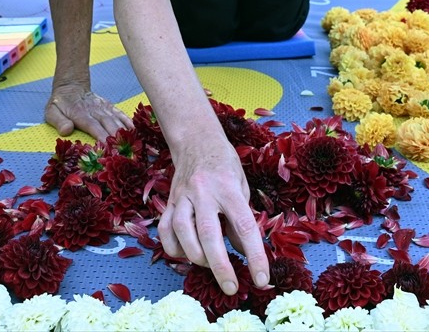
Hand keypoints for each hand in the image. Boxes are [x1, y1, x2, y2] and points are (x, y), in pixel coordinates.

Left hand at [45, 83, 132, 142]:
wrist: (71, 86)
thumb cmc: (60, 103)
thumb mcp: (51, 112)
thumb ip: (59, 121)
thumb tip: (67, 130)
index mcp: (80, 114)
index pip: (93, 126)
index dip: (101, 136)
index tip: (108, 148)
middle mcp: (94, 110)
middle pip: (108, 124)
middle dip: (116, 138)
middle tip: (123, 151)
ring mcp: (103, 108)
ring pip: (116, 119)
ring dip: (124, 132)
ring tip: (132, 144)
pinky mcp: (109, 106)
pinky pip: (120, 114)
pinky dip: (128, 122)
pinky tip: (134, 130)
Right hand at [158, 138, 269, 295]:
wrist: (196, 139)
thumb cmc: (224, 164)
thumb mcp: (242, 185)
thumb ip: (240, 216)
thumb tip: (239, 248)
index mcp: (228, 187)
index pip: (245, 226)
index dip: (255, 255)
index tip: (262, 278)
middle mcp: (203, 192)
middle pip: (210, 235)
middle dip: (221, 267)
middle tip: (232, 288)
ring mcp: (182, 196)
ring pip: (183, 234)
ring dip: (197, 257)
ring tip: (210, 266)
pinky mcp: (168, 202)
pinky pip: (166, 232)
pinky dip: (175, 250)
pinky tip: (187, 255)